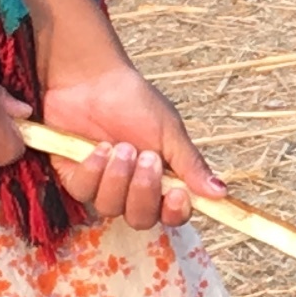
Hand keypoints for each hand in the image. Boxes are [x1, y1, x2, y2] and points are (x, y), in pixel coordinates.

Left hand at [31, 52, 218, 231]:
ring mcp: (102, 185)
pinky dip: (94, 170)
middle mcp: (132, 189)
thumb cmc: (133, 100)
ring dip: (118, 178)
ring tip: (121, 147)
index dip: (175, 212)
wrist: (91, 77)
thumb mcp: (169, 131)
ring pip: (110, 208)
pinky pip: (84, 191)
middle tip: (146, 157)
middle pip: (141, 219)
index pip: (172, 214)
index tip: (178, 193)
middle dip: (143, 192)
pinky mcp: (75, 177)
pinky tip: (97, 146)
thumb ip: (191, 165)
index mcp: (161, 180)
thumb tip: (220, 193)